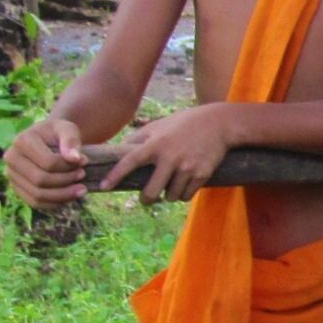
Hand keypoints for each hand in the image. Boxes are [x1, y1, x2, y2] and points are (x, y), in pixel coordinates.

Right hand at [4, 116, 86, 208]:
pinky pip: (35, 203)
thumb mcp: (67, 129)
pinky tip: (70, 197)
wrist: (47, 139)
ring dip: (63, 196)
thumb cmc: (58, 133)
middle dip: (66, 181)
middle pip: (40, 180)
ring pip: (37, 195)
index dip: (68, 166)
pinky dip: (55, 203)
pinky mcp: (17, 188)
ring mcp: (12, 175)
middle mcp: (11, 158)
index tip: (84, 162)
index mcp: (22, 141)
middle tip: (83, 176)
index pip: (48, 163)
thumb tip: (76, 159)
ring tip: (81, 189)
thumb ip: (71, 140)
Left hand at [102, 104, 233, 202]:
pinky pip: (186, 196)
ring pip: (170, 196)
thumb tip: (118, 151)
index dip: (115, 176)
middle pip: (151, 192)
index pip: (130, 162)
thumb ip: (138, 138)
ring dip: (168, 195)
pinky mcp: (202, 175)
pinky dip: (183, 194)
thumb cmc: (184, 123)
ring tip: (171, 185)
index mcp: (156, 144)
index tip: (104, 187)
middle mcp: (170, 157)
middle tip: (146, 199)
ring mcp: (187, 168)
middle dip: (147, 199)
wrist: (218, 124)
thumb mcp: (159, 125)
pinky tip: (185, 184)